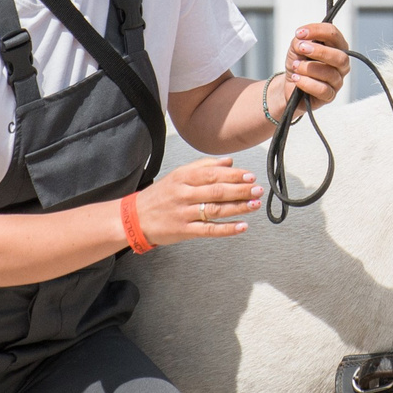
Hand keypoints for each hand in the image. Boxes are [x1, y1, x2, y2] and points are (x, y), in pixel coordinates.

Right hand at [134, 158, 261, 242]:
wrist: (134, 217)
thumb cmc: (160, 195)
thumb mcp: (178, 175)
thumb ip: (203, 166)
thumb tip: (229, 161)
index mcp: (183, 177)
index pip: (212, 174)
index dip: (234, 175)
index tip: (250, 175)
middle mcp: (183, 194)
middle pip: (216, 191)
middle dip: (240, 190)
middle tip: (258, 189)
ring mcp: (183, 213)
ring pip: (215, 210)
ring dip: (237, 207)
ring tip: (254, 204)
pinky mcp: (184, 231)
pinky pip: (208, 230)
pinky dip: (227, 229)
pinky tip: (242, 226)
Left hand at [274, 21, 349, 112]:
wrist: (291, 84)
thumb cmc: (299, 63)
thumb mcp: (296, 48)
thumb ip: (300, 41)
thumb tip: (303, 42)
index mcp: (337, 47)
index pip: (334, 35)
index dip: (317, 31)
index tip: (300, 33)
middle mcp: (341, 64)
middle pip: (341, 56)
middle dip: (319, 51)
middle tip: (301, 49)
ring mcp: (337, 81)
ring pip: (330, 74)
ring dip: (308, 68)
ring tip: (295, 66)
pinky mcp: (330, 96)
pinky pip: (322, 90)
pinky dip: (306, 83)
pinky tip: (296, 79)